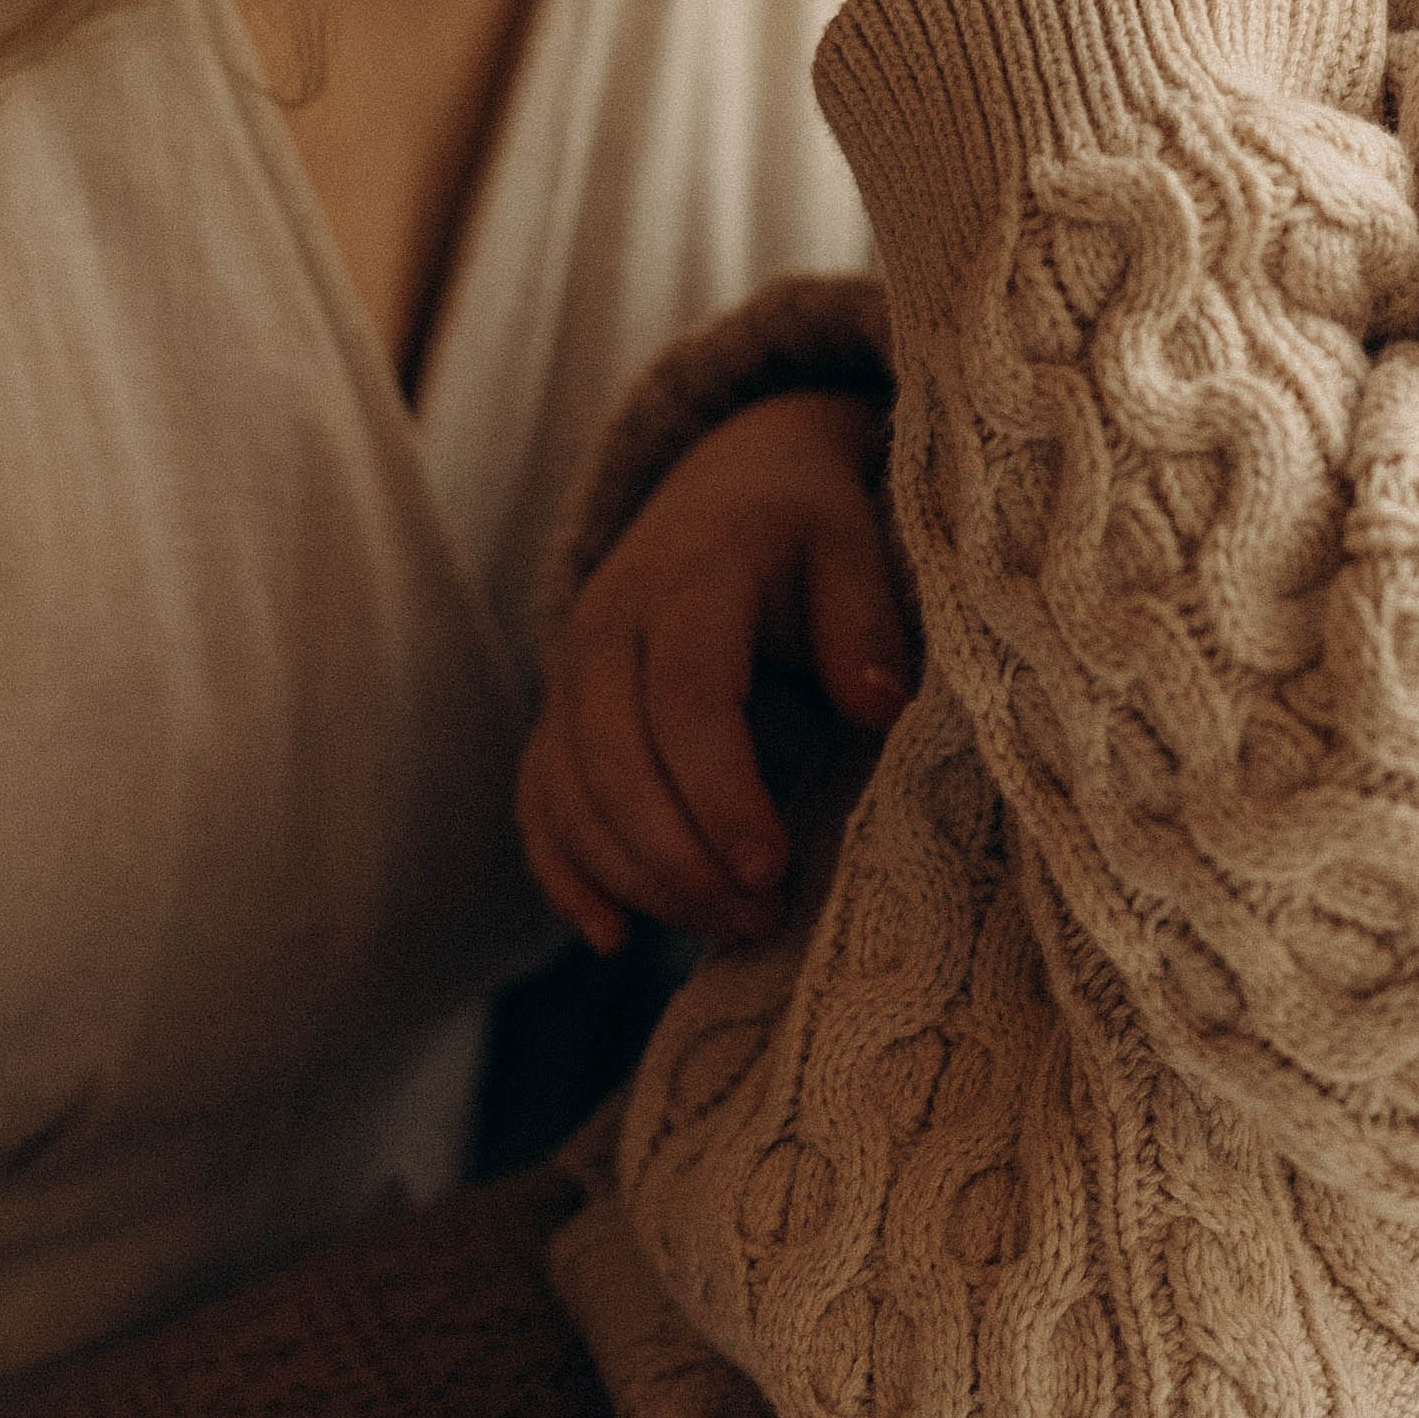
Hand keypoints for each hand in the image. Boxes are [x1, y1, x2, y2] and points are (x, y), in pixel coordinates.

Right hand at [517, 389, 909, 955]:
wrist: (727, 481)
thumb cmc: (803, 524)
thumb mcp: (850, 544)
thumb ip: (864, 621)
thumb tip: (879, 711)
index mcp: (688, 578)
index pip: (687, 699)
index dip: (720, 793)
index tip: (770, 869)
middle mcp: (608, 625)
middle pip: (616, 763)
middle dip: (682, 859)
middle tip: (763, 917)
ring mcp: (571, 672)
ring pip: (571, 795)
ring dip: (639, 878)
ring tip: (730, 927)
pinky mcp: (560, 714)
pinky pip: (538, 801)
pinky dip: (565, 873)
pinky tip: (614, 936)